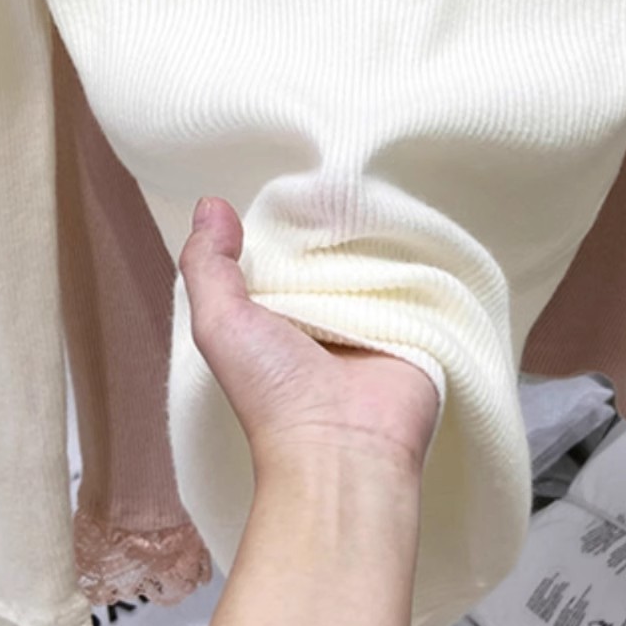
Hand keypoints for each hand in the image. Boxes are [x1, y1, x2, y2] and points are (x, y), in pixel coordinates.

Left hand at [178, 196, 441, 482]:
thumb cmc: (274, 394)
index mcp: (275, 318)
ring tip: (379, 188)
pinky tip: (416, 221)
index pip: (281, 254)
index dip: (285, 222)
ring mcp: (372, 322)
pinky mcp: (416, 325)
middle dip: (335, 220)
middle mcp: (323, 319)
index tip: (296, 180)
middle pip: (331, 253)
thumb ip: (207, 267)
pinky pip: (418, 279)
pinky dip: (417, 255)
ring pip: (375, 261)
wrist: (344, 450)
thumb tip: (212, 205)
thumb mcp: (221, 325)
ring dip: (379, 234)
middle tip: (343, 176)